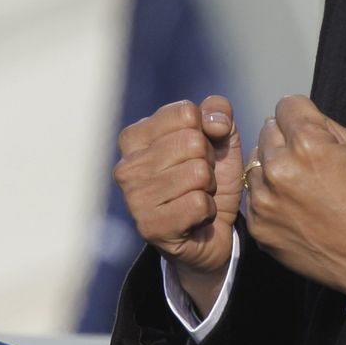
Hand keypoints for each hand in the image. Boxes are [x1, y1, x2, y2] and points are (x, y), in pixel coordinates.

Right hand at [113, 95, 242, 316]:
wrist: (211, 233)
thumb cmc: (208, 179)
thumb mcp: (219, 137)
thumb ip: (217, 111)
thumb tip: (214, 122)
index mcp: (135, 137)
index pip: (185, 113)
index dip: (205, 133)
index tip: (197, 154)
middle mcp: (126, 166)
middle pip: (193, 142)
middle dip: (208, 162)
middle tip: (198, 181)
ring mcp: (134, 198)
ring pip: (198, 173)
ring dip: (208, 188)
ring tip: (195, 197)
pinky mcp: (150, 227)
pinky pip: (199, 204)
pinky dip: (208, 211)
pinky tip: (195, 218)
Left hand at [244, 95, 345, 296]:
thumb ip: (327, 126)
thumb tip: (301, 116)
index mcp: (308, 145)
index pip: (287, 105)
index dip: (303, 115)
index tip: (310, 128)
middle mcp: (279, 168)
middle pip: (267, 130)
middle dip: (286, 139)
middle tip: (308, 160)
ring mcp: (265, 199)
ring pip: (256, 162)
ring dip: (273, 167)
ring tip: (300, 186)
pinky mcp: (258, 225)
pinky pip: (254, 195)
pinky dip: (270, 196)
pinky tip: (294, 208)